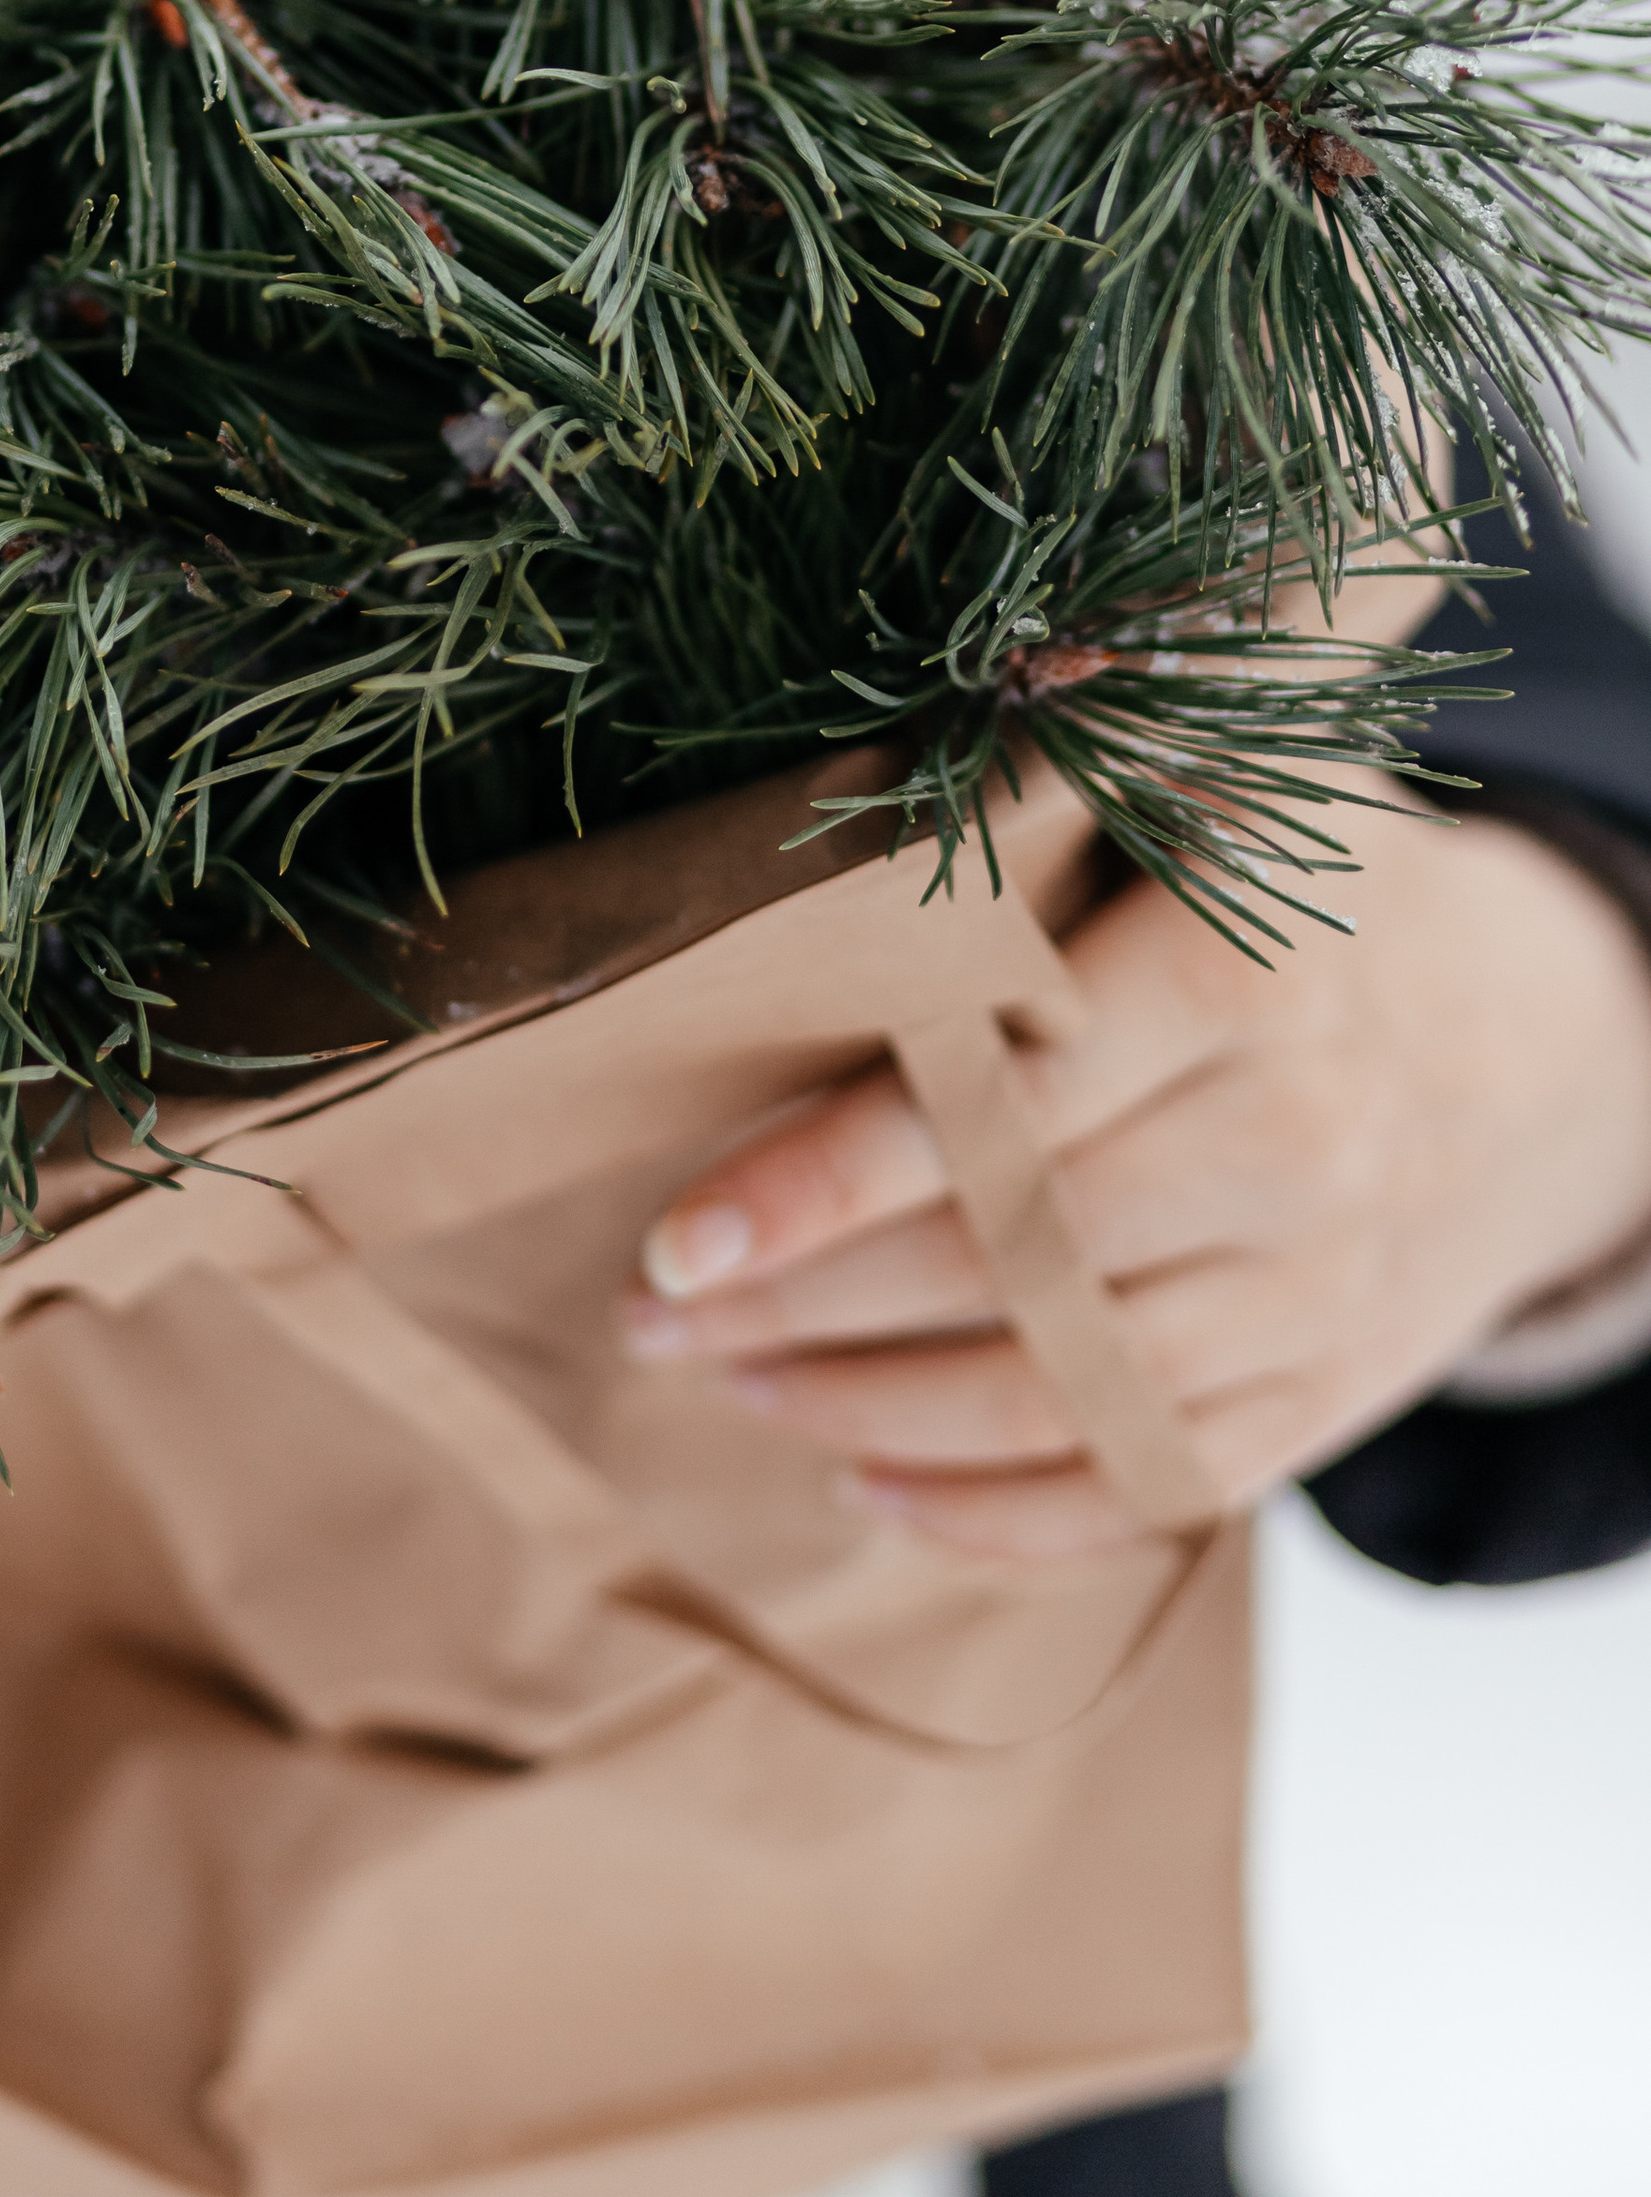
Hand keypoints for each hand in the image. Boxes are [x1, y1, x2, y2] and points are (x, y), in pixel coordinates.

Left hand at [622, 797, 1650, 1556]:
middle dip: (804, 1304)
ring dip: (865, 1409)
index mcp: (1250, 979)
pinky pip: (1147, 1484)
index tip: (678, 1234)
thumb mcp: (1236, 789)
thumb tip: (958, 682)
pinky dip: (998, 1515)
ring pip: (1062, 1389)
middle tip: (650, 1312)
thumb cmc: (1318, 894)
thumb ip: (1094, 754)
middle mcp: (1294, 1144)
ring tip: (726, 1376)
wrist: (1545, 1046)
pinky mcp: (1328, 1389)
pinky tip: (864, 1487)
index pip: (1012, 1103)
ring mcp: (1318, 1285)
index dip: (832, 1182)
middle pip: (1011, 1261)